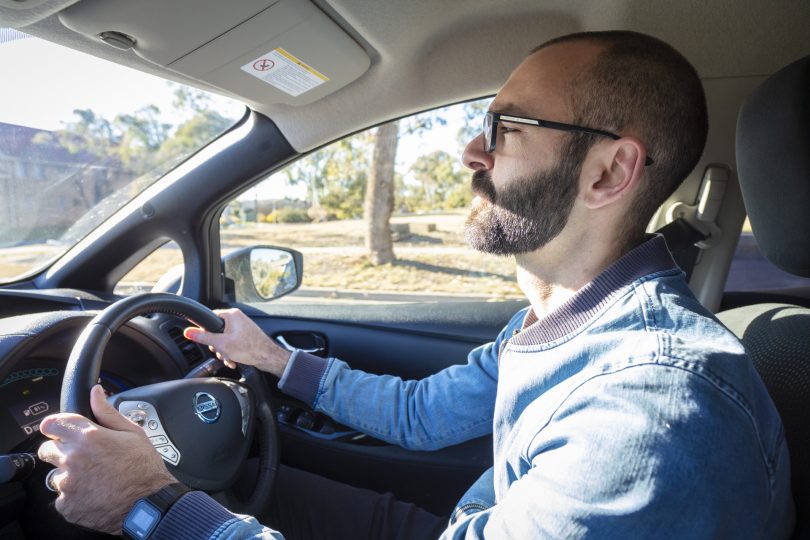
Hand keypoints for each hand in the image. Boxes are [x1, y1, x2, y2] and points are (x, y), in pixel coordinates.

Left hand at [37, 385, 174, 533]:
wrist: (148, 503)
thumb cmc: (144, 468)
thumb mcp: (132, 433)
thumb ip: (107, 412)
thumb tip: (95, 392)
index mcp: (87, 437)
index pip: (51, 424)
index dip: (57, 427)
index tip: (63, 432)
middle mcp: (73, 459)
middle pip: (47, 450)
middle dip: (62, 451)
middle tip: (85, 457)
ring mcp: (67, 484)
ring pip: (55, 475)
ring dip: (69, 475)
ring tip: (94, 478)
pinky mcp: (67, 505)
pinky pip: (62, 498)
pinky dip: (74, 496)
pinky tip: (94, 493)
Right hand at [184, 308, 290, 376]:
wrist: (268, 357)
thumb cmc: (249, 348)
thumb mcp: (221, 344)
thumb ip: (203, 337)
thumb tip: (188, 332)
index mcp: (231, 315)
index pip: (210, 318)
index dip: (205, 330)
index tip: (205, 340)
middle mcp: (237, 318)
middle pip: (216, 331)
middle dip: (217, 345)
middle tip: (221, 351)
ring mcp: (242, 327)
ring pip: (224, 339)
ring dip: (224, 351)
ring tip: (229, 358)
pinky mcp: (245, 336)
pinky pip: (232, 343)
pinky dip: (231, 352)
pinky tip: (233, 360)